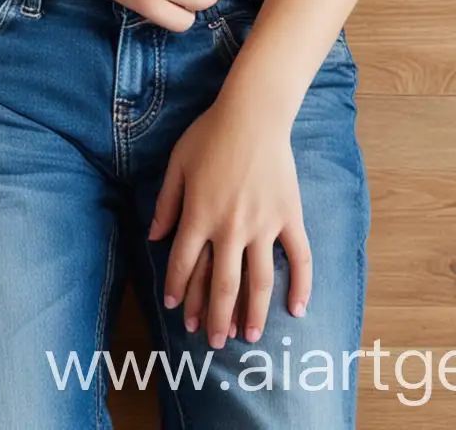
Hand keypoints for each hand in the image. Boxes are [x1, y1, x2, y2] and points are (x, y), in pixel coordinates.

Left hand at [148, 94, 310, 349]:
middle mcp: (230, 227)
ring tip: (248, 337)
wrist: (253, 114)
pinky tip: (297, 310)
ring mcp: (262, 225)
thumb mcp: (178, 164)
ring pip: (257, 282)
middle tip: (210, 341)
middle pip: (220, 284)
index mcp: (199, 215)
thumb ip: (166, 203)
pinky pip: (298, 258)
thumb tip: (154, 237)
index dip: (176, 289)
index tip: (174, 308)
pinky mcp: (288, 217)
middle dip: (213, 317)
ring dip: (252, 314)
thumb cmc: (211, 134)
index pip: (183, 264)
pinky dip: (300, 286)